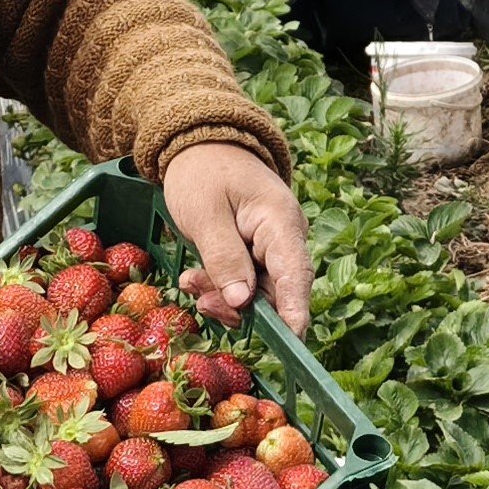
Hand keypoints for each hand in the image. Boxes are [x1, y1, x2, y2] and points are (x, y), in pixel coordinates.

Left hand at [164, 140, 317, 334]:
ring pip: (259, 294)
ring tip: (192, 283)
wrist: (198, 145)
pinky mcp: (254, 256)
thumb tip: (242, 302)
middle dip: (243, 309)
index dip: (295, 311)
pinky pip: (244, 285)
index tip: (292, 342)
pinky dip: (220, 289)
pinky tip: (195, 279)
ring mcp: (270, 249)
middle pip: (278, 292)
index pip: (296, 274)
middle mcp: (284, 239)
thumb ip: (224, 257)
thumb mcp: (205, 214)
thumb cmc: (202, 172)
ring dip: (225, 299)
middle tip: (204, 305)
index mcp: (280, 223)